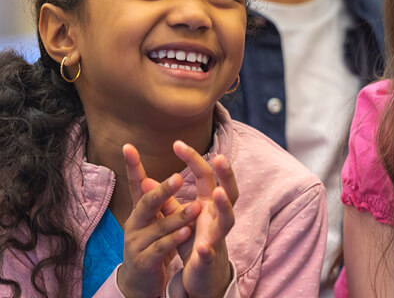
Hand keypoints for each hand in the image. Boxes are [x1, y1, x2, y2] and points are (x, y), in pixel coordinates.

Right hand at [117, 144, 201, 297]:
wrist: (139, 282)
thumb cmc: (151, 244)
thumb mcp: (153, 221)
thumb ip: (155, 201)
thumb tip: (149, 176)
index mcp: (139, 212)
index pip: (135, 186)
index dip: (131, 167)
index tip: (128, 146)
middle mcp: (134, 225)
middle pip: (147, 204)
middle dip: (162, 190)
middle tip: (179, 177)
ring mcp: (137, 244)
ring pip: (158, 227)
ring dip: (177, 217)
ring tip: (196, 208)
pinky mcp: (144, 262)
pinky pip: (160, 249)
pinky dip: (173, 241)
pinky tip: (186, 233)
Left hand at [173, 140, 239, 297]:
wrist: (201, 272)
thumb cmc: (192, 239)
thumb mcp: (178, 217)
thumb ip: (165, 199)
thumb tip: (144, 180)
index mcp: (208, 204)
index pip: (206, 176)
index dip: (194, 159)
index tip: (177, 143)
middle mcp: (217, 216)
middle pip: (229, 191)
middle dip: (226, 174)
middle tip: (219, 157)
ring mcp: (217, 236)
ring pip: (227, 219)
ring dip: (223, 207)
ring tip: (216, 194)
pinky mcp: (209, 257)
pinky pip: (211, 253)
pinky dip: (207, 250)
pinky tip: (202, 247)